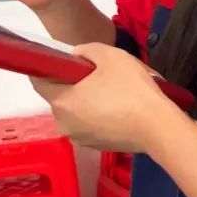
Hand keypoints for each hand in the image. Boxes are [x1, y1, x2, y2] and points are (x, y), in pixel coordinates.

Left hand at [31, 43, 181, 152]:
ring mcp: (79, 138)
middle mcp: (63, 123)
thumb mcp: (111, 56)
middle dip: (73, 85)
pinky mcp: (95, 146)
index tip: (64, 60)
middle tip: (98, 75)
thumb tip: (77, 55)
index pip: (39, 81)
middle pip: (60, 97)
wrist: (158, 126)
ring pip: (75, 112)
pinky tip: (119, 109)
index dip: (48, 67)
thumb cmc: (132, 89)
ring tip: (112, 93)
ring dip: (86, 101)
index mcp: (62, 101)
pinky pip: (89, 125)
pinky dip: (98, 116)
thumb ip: (87, 50)